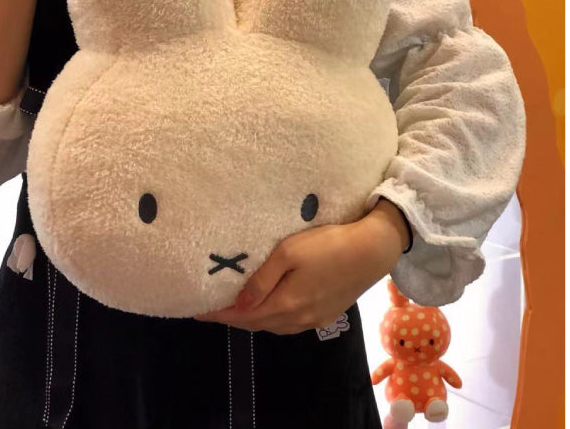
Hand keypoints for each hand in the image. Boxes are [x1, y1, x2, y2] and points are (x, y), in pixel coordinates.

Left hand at [194, 201, 407, 334]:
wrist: (373, 250)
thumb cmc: (327, 244)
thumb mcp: (289, 253)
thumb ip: (262, 280)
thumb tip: (238, 304)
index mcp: (285, 304)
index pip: (243, 315)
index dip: (219, 315)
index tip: (196, 312)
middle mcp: (297, 319)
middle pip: (256, 323)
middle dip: (232, 318)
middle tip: (210, 308)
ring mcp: (313, 319)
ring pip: (273, 325)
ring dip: (252, 318)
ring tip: (234, 306)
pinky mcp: (326, 314)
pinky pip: (289, 323)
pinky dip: (271, 317)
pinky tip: (268, 306)